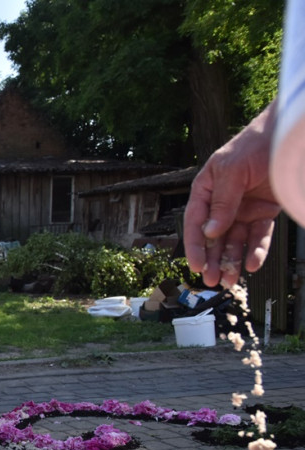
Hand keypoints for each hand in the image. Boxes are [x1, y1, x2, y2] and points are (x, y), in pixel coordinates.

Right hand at [183, 103, 281, 287]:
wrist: (288, 136)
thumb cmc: (256, 144)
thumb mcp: (232, 170)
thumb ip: (222, 202)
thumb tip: (211, 231)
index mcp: (207, 189)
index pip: (195, 222)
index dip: (195, 245)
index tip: (197, 265)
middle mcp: (223, 202)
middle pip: (214, 237)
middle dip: (213, 259)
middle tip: (212, 280)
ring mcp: (244, 208)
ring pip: (235, 241)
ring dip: (232, 260)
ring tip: (231, 279)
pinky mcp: (265, 211)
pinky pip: (258, 236)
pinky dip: (256, 251)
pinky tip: (252, 263)